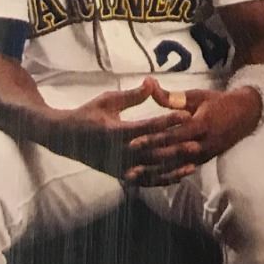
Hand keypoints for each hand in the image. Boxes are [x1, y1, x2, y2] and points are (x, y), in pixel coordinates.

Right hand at [44, 77, 188, 175]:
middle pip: (152, 152)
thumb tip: (152, 82)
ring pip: (151, 171)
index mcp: (115, 131)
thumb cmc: (88, 114)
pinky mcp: (120, 175)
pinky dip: (162, 180)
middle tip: (197, 143)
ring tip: (193, 164)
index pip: (146, 127)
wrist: (66, 138)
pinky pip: (144, 181)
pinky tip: (178, 177)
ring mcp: (119, 167)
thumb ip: (132, 95)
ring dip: (172, 168)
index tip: (186, 114)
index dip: (167, 120)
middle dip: (175, 149)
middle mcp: (118, 152)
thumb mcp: (108, 100)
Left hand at [122, 85, 262, 186]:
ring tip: (131, 175)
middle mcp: (203, 144)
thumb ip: (171, 96)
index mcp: (201, 125)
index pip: (173, 135)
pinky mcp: (202, 162)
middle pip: (171, 155)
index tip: (132, 142)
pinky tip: (147, 179)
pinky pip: (180, 171)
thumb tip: (149, 85)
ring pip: (174, 168)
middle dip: (148, 160)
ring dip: (152, 172)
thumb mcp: (196, 95)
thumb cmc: (217, 102)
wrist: (245, 117)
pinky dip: (163, 176)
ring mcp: (203, 156)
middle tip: (125, 162)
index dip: (152, 140)